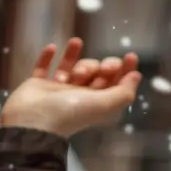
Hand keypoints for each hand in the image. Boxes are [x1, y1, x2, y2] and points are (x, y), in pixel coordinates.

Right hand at [0, 38, 142, 138]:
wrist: (32, 122)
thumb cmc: (69, 115)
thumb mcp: (103, 105)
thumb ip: (122, 93)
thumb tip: (137, 76)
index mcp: (95, 103)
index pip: (114, 83)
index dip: (124, 70)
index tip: (130, 56)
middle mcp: (78, 96)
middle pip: (95, 72)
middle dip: (98, 66)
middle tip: (100, 69)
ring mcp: (57, 90)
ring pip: (72, 66)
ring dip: (75, 62)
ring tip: (74, 73)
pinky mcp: (38, 85)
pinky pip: (44, 66)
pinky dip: (48, 57)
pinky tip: (52, 47)